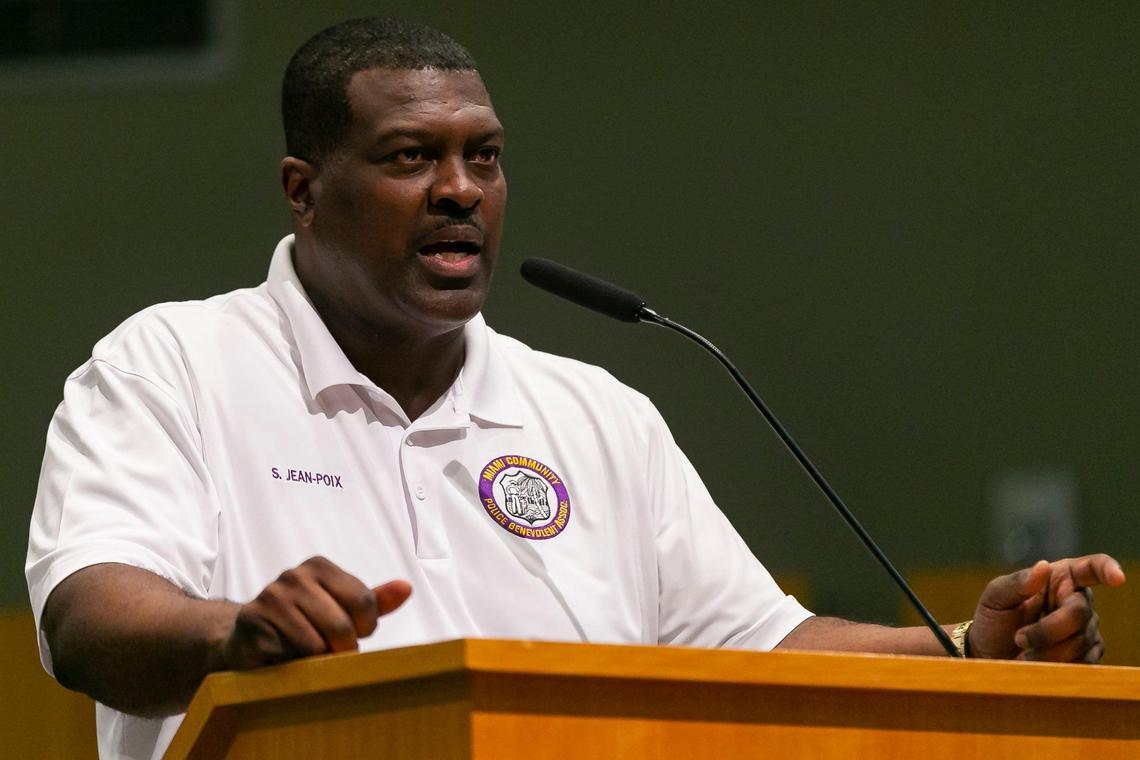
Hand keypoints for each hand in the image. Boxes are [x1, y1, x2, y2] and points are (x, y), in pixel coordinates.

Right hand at [221, 556, 411, 669]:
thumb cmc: (305, 622)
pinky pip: (289, 656)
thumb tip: (407, 588)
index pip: (364, 601)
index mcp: (320, 566)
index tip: (354, 632)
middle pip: (341, 626)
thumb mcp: (342, 607)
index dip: (364, 627)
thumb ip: (375, 601)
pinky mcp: (253, 623)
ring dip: (316, 660)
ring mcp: (270, 598)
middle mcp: (293, 576)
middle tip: (330, 650)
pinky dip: (293, 665)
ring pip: (315, 646)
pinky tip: (284, 656)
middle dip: (342, 648)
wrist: (248, 636)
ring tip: (305, 653)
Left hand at [968, 553, 1124, 661]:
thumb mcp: (995, 597)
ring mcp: (1086, 628)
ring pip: (1080, 641)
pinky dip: (1057, 664)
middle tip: (1019, 639)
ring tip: (1023, 653)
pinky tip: (1038, 663)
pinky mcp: (1087, 654)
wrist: (990, 654)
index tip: (1117, 579)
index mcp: (1059, 578)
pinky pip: (1083, 662)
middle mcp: (1078, 600)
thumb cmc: (993, 620)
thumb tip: (1043, 567)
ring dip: (1048, 651)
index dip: (1107, 570)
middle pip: (1079, 613)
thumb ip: (1017, 582)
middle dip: (1048, 630)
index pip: (1091, 568)